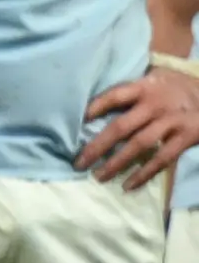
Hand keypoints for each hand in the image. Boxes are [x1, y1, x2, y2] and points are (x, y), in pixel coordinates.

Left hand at [80, 67, 198, 188]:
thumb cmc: (179, 86)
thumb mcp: (157, 76)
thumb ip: (134, 87)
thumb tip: (99, 98)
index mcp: (145, 87)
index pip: (114, 96)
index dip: (94, 108)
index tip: (77, 123)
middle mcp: (155, 105)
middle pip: (121, 127)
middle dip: (97, 147)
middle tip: (78, 163)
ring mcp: (171, 122)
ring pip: (138, 145)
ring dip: (116, 163)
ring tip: (98, 177)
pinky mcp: (186, 137)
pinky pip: (161, 159)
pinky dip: (144, 173)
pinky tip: (128, 185)